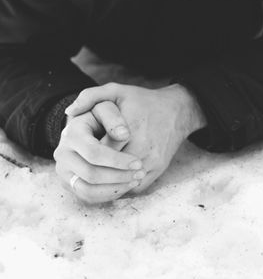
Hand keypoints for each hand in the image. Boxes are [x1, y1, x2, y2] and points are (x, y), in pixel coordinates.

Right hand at [54, 102, 144, 203]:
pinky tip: (126, 186)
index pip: (94, 153)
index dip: (117, 160)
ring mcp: (64, 170)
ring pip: (87, 189)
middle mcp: (62, 154)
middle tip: (140, 173)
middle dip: (118, 176)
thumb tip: (123, 134)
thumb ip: (113, 116)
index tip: (138, 162)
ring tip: (135, 181)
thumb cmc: (103, 114)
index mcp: (71, 133)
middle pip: (90, 174)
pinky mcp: (69, 182)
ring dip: (114, 188)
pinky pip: (87, 196)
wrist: (90, 123)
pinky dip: (107, 195)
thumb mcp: (108, 105)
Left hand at [65, 83, 206, 193]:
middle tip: (80, 169)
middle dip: (92, 170)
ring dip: (104, 183)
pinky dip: (120, 187)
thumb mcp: (117, 90)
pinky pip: (134, 187)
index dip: (85, 155)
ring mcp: (152, 161)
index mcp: (130, 127)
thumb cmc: (144, 101)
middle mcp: (143, 147)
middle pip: (108, 170)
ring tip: (92, 176)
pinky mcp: (158, 170)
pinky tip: (110, 180)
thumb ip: (91, 96)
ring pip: (120, 183)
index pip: (98, 151)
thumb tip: (69, 112)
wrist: (178, 111)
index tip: (78, 153)